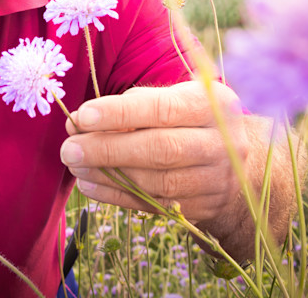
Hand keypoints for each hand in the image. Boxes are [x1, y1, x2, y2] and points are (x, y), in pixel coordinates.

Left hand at [58, 80, 252, 244]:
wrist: (238, 161)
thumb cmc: (192, 119)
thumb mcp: (177, 98)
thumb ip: (135, 104)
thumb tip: (82, 121)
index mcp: (212, 105)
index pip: (162, 109)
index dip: (120, 114)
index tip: (82, 116)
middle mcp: (220, 143)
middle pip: (160, 149)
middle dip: (108, 149)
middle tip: (69, 149)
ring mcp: (215, 180)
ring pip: (156, 182)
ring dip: (109, 175)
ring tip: (75, 166)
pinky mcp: (203, 208)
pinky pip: (154, 205)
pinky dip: (118, 196)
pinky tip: (91, 185)